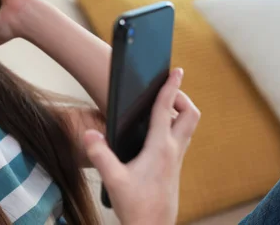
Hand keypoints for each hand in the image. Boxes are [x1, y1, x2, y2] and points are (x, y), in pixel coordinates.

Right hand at [83, 68, 199, 224]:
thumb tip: (89, 133)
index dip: (171, 87)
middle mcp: (173, 151)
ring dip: (180, 112)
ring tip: (162, 106)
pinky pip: (181, 138)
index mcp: (160, 148)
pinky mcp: (173, 168)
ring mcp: (176, 160)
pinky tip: (156, 132)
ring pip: (188, 127)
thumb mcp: (113, 180)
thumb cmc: (137, 207)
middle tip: (166, 91)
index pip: (167, 110)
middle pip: (190, 115)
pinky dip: (174, 126)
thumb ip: (100, 155)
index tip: (175, 70)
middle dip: (181, 97)